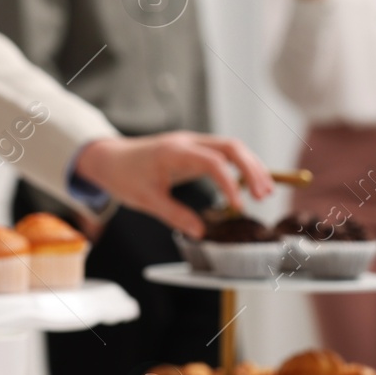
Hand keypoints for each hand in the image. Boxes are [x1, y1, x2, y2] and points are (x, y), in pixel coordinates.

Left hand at [74, 132, 273, 237]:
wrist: (109, 158)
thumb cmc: (125, 176)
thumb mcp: (146, 200)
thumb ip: (175, 215)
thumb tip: (201, 232)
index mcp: (175, 152)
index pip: (213, 162)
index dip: (230, 184)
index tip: (239, 207)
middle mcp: (188, 142)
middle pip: (231, 147)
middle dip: (252, 169)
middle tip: (264, 195)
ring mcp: (193, 144)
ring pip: (232, 148)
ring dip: (251, 166)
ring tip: (266, 191)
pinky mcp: (195, 150)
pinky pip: (224, 154)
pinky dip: (240, 167)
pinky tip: (250, 184)